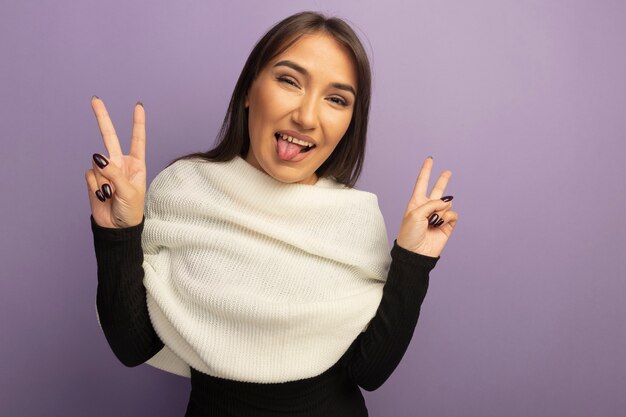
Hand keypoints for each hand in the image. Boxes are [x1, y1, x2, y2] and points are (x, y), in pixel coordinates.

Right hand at [85, 96, 145, 227]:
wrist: (116, 227)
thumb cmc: (131, 210)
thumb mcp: (129, 192)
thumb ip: (115, 173)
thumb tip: (99, 157)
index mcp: (136, 165)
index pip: (137, 140)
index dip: (137, 123)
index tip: (138, 106)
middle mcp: (120, 164)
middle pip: (109, 137)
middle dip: (102, 118)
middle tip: (95, 99)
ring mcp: (106, 170)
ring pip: (97, 163)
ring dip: (103, 179)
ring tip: (111, 193)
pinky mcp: (93, 178)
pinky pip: (90, 175)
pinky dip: (95, 185)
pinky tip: (102, 194)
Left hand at [395, 156, 457, 257]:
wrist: (416, 252)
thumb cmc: (410, 233)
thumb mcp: (415, 213)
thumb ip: (432, 204)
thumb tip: (447, 202)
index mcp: (416, 202)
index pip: (422, 183)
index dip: (426, 171)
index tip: (430, 159)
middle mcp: (428, 207)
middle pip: (438, 190)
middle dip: (443, 180)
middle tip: (448, 172)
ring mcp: (438, 216)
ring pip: (447, 203)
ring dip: (440, 211)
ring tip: (432, 222)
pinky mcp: (448, 225)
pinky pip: (453, 214)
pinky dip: (447, 218)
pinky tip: (440, 225)